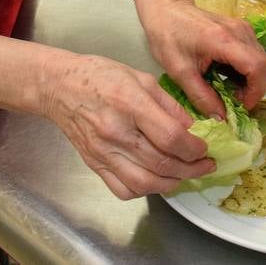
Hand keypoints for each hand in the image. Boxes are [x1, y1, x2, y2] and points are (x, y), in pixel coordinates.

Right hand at [41, 53, 216, 199]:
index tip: (204, 148)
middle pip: (162, 163)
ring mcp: (103, 152)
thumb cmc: (99, 75)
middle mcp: (116, 131)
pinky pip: (124, 190)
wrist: (60, 86)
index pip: (170, 137)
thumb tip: (191, 129)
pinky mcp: (94, 164)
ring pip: (146, 183)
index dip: (194, 148)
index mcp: (129, 102)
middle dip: (191, 168)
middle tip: (204, 164)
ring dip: (172, 182)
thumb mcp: (140, 77)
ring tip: (185, 173)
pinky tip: (156, 178)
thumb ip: (167, 104)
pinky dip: (145, 190)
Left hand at [138, 0, 265, 117]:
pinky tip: (226, 76)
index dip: (254, 93)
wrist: (165, 9)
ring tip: (226, 89)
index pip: (257, 68)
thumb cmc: (168, 36)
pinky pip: (255, 55)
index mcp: (224, 41)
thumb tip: (221, 119)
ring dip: (251, 82)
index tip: (239, 106)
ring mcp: (243, 28)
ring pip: (263, 62)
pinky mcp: (241, 29)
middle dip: (255, 90)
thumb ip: (202, 97)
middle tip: (233, 101)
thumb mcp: (180, 72)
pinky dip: (247, 71)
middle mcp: (240, 32)